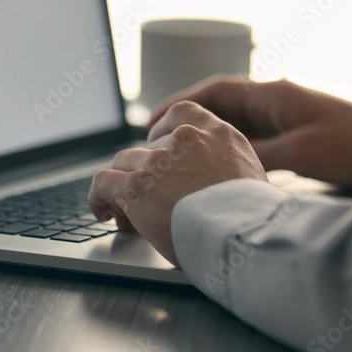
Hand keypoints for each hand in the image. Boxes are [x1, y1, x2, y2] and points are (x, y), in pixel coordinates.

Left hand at [88, 100, 267, 266]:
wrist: (243, 236)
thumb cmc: (253, 221)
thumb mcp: (252, 177)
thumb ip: (227, 167)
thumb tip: (212, 184)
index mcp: (218, 134)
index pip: (180, 114)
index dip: (162, 132)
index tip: (157, 148)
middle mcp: (186, 139)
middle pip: (148, 145)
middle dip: (144, 169)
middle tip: (147, 195)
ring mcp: (158, 161)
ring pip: (123, 163)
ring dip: (123, 184)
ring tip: (124, 210)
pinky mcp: (136, 186)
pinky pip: (103, 183)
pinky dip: (99, 197)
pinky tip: (104, 211)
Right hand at [146, 75, 351, 195]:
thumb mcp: (301, 153)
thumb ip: (256, 154)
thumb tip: (216, 160)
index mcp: (275, 94)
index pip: (214, 91)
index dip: (178, 103)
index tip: (150, 122)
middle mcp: (279, 100)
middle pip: (221, 105)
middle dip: (187, 121)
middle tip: (158, 143)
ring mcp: (291, 118)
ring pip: (238, 123)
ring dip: (209, 136)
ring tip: (180, 156)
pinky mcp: (303, 137)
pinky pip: (257, 138)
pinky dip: (234, 148)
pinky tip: (223, 166)